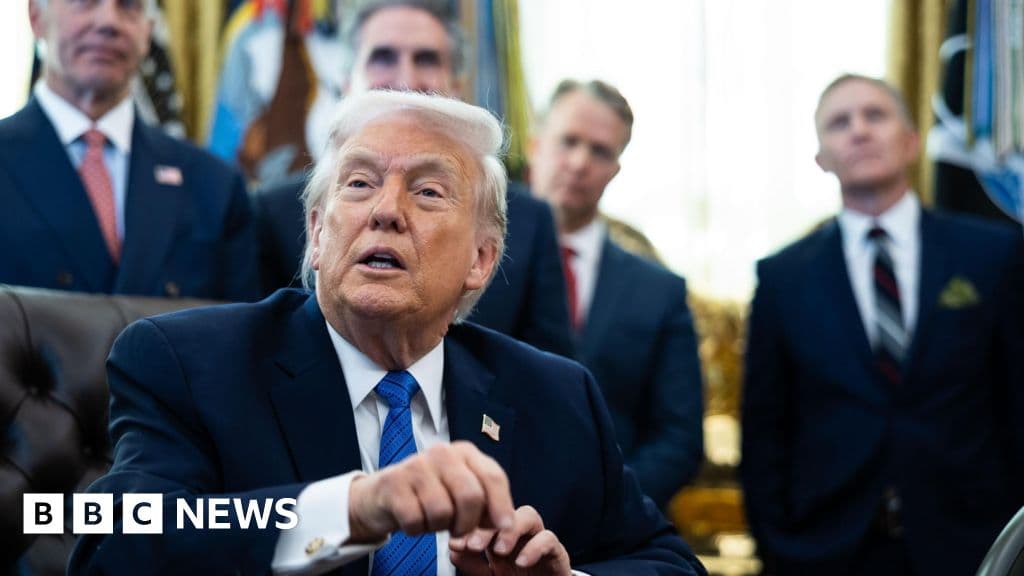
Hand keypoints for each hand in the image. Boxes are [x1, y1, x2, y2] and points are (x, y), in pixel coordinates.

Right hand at [347, 441, 514, 542]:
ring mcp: (416, 465)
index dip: (502, 506)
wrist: (383, 495)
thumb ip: (486, 504)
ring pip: (442, 512)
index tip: (505, 530)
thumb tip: (504, 526)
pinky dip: (416, 529)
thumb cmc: (430, 495)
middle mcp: (443, 453)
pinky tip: (413, 519)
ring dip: (438, 527)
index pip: (493, 477)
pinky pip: (415, 521)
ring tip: (432, 519)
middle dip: (468, 523)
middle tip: (458, 530)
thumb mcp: (461, 493)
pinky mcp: (393, 483)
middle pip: (471, 496)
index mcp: (465, 452)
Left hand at [449, 505, 571, 575]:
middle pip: (505, 511)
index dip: (470, 524)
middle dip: (487, 525)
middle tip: (474, 545)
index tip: (456, 542)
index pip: (485, 517)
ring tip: (500, 550)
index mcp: (498, 539)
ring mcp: (537, 541)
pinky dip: (535, 547)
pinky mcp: (556, 554)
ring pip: (528, 515)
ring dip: (512, 529)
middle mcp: (518, 536)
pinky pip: (549, 538)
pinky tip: (521, 562)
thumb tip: (454, 551)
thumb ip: (472, 566)